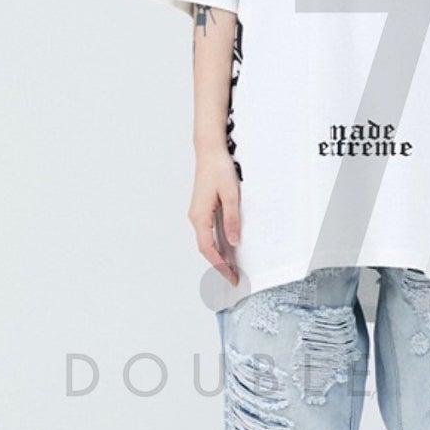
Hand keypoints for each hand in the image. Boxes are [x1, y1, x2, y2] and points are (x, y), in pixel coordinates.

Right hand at [190, 144, 241, 285]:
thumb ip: (232, 219)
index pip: (208, 248)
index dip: (219, 264)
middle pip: (206, 248)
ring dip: (218, 256)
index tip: (231, 276)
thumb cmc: (219, 169)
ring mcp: (198, 214)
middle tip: (234, 279)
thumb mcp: (231, 194)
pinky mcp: (203, 209)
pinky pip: (208, 233)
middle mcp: (196, 217)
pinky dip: (217, 245)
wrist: (210, 151)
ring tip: (233, 269)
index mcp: (200, 216)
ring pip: (207, 241)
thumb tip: (234, 241)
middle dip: (219, 265)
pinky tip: (228, 250)